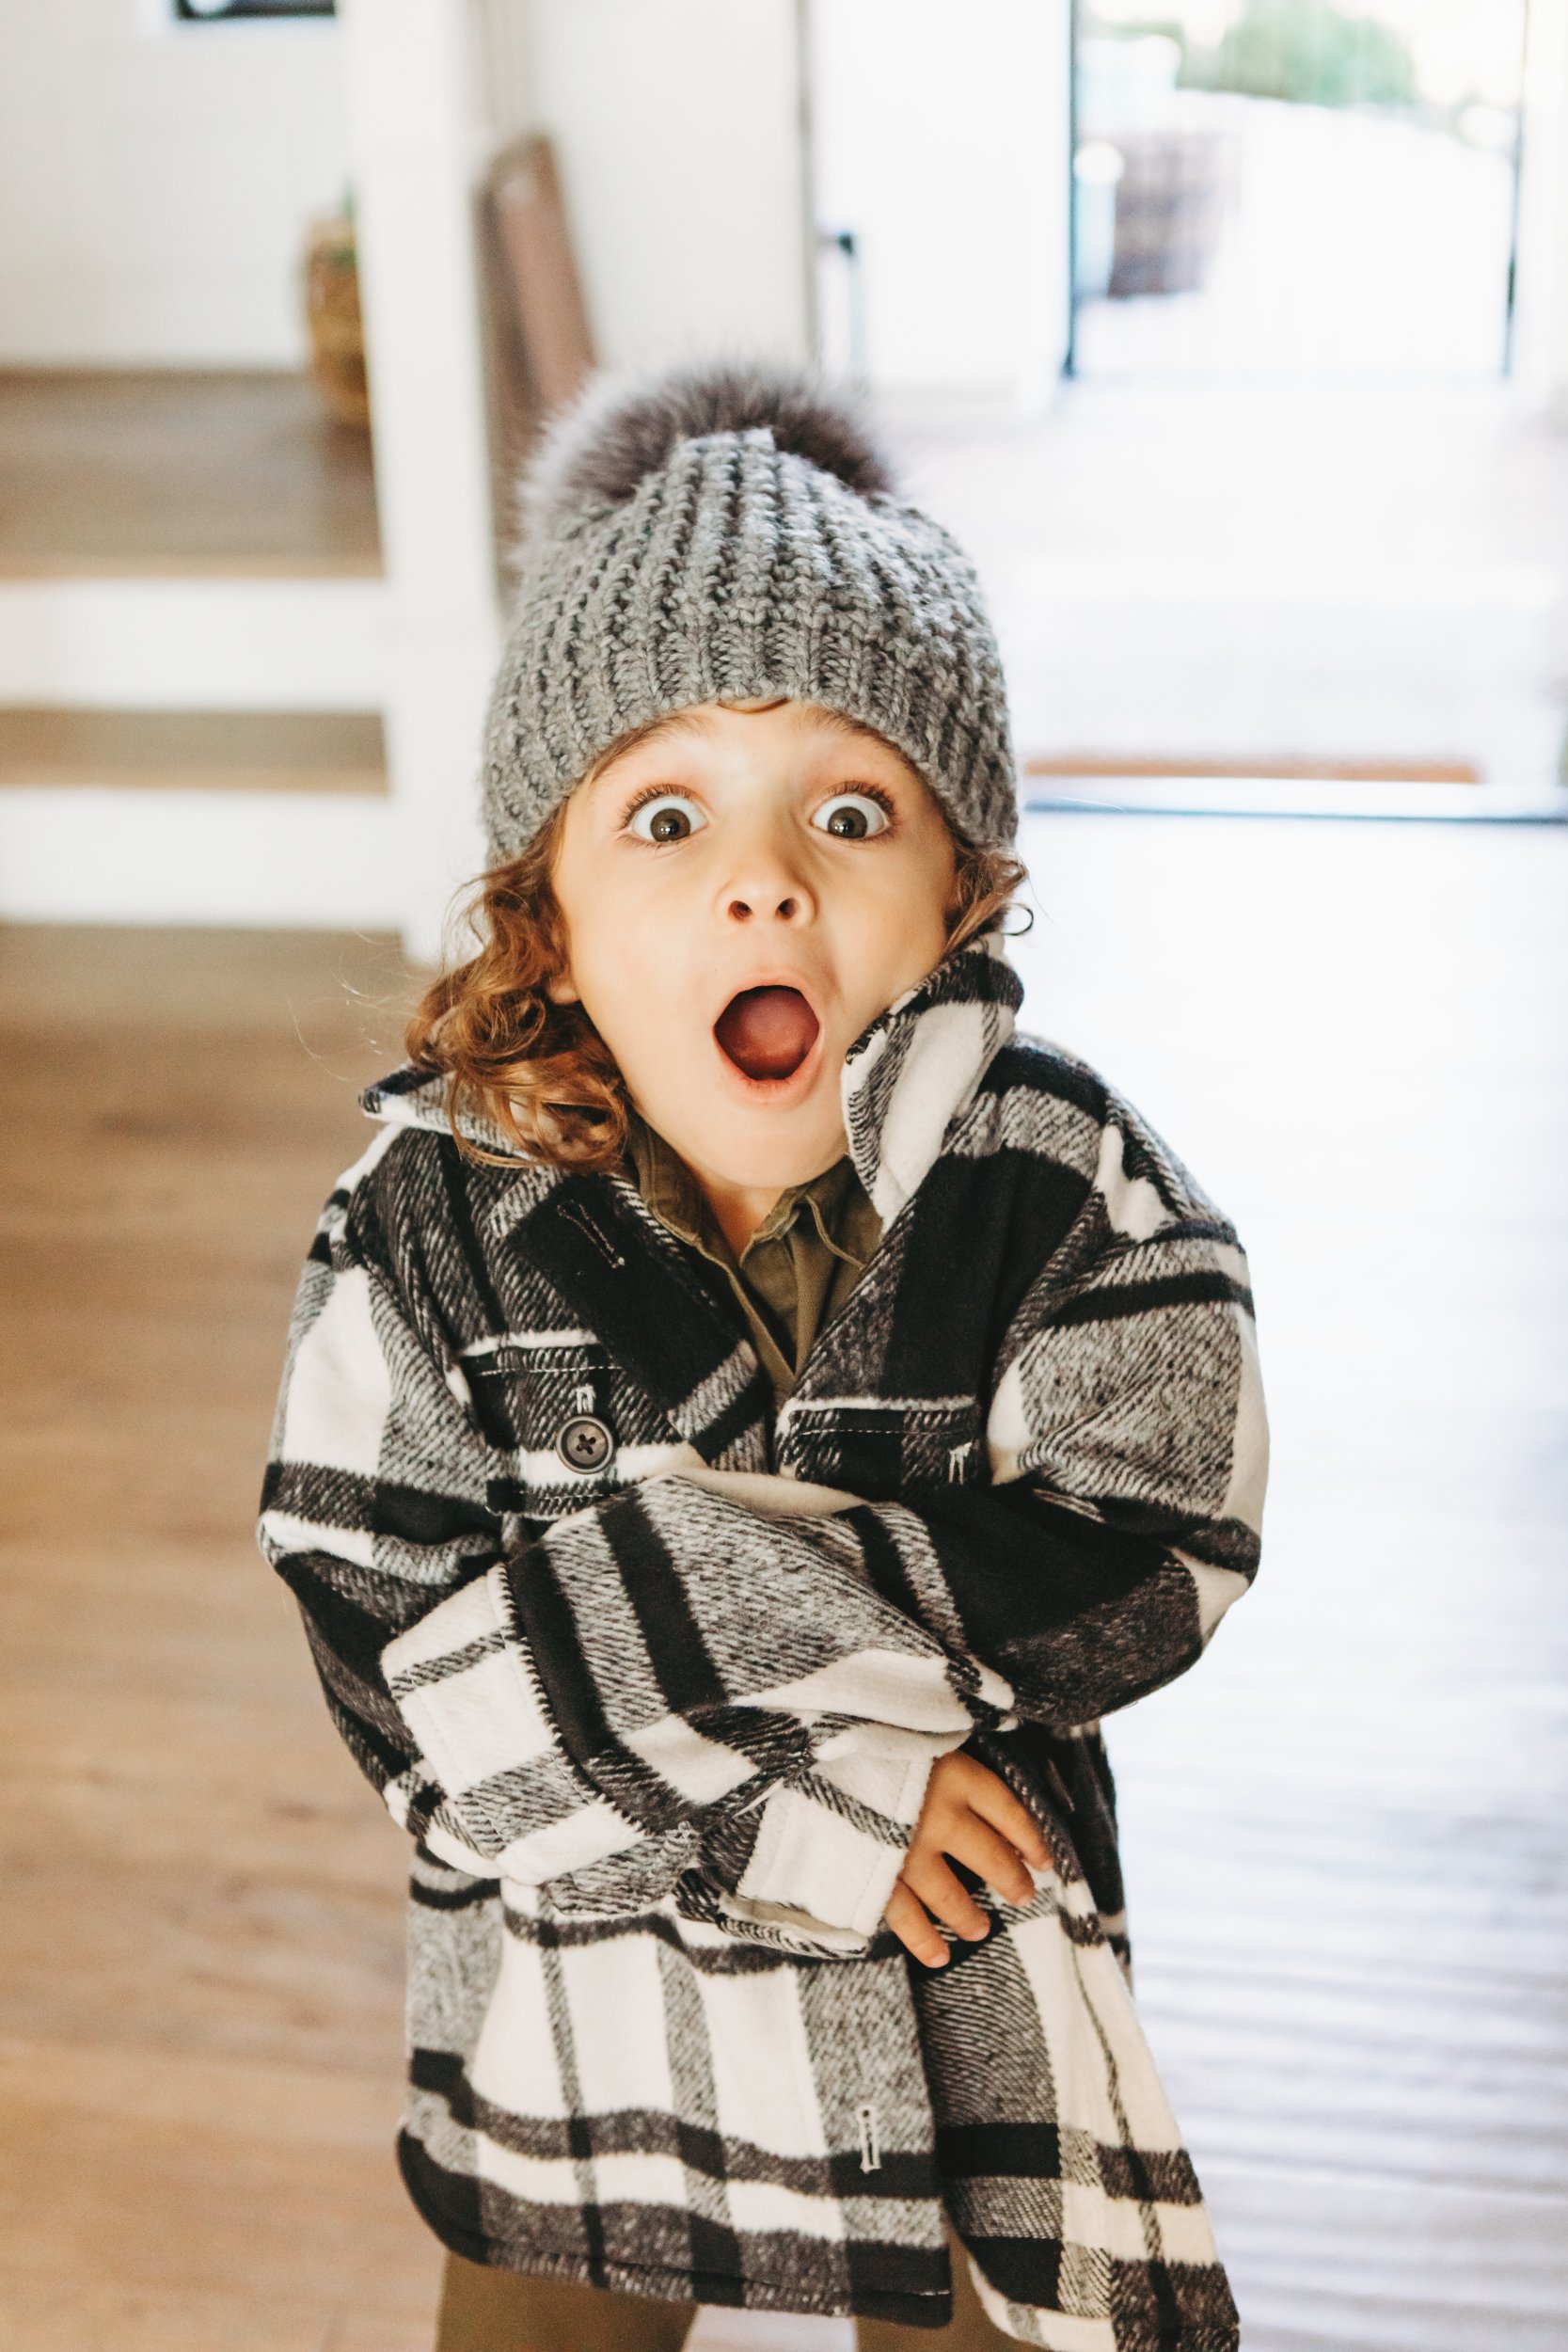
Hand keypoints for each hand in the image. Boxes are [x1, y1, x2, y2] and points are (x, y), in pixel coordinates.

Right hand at [885, 1750, 1049, 1966]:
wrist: (806, 1747)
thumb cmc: (868, 1735)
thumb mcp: (920, 1735)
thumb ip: (946, 1757)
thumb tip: (979, 1779)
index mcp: (956, 1774)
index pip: (1009, 1812)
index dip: (1031, 1838)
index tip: (1045, 1859)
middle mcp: (940, 1814)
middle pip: (989, 1855)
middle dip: (1010, 1878)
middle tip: (1023, 1893)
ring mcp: (908, 1848)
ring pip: (951, 1894)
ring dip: (969, 1915)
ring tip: (982, 1928)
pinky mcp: (876, 1873)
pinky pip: (906, 1917)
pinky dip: (924, 1940)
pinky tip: (939, 1956)